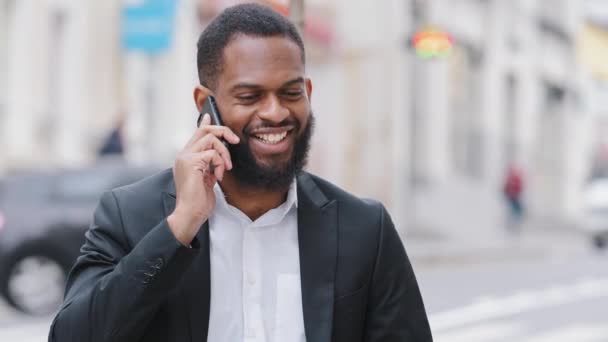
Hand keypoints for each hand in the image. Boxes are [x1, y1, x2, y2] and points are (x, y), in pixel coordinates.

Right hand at [167, 114, 239, 244]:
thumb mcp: (207, 178)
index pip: (196, 134)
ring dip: (224, 153)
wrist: (190, 214)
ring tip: (225, 168)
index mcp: (187, 157)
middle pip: (204, 130)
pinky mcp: (191, 163)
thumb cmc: (199, 200)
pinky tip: (219, 176)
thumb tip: (217, 154)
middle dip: (223, 131)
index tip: (210, 116)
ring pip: (211, 139)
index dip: (205, 124)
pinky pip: (213, 153)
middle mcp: (184, 154)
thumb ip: (210, 164)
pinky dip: (220, 164)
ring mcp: (186, 158)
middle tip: (235, 141)